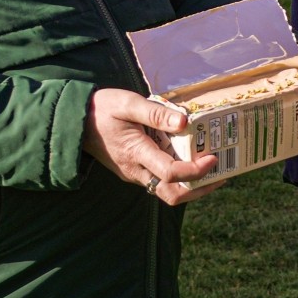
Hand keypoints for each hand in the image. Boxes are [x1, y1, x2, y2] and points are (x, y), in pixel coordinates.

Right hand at [85, 88, 220, 205]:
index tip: (213, 157)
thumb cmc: (102, 108)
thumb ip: (156, 113)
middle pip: (172, 194)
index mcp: (136, 153)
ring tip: (213, 171)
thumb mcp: (128, 103)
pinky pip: (159, 182)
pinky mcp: (133, 171)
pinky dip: (178, 178)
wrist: (75, 122)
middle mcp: (136, 170)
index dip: (196, 170)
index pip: (170, 173)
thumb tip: (185, 122)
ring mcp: (134, 174)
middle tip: (222, 174)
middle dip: (200, 189)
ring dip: (191, 186)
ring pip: (166, 191)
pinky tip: (190, 162)